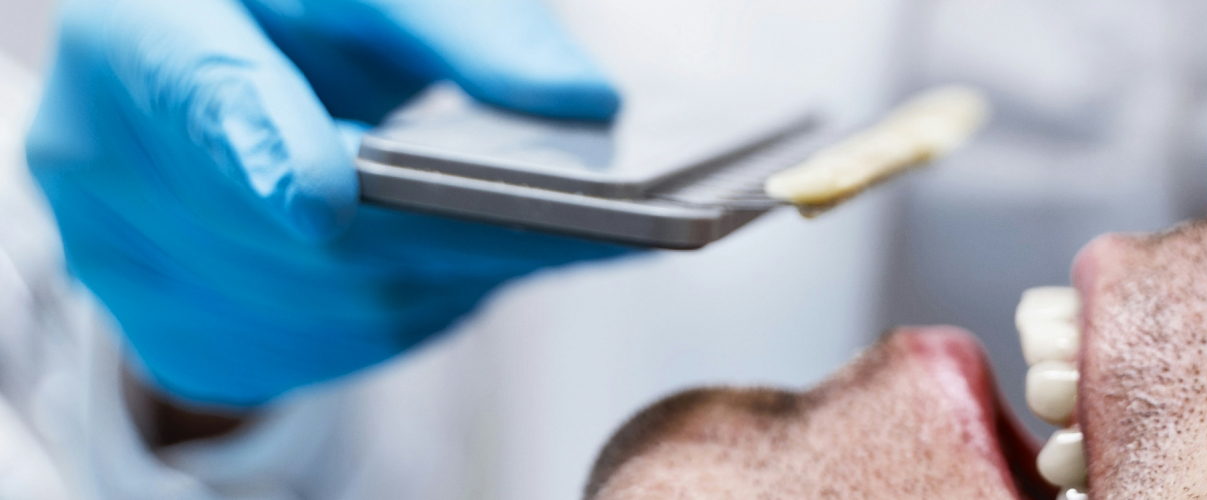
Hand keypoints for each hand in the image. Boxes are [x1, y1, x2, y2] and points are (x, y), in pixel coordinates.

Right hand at [27, 0, 628, 406]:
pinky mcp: (178, 336)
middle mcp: (101, 158)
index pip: (193, 95)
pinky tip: (472, 269)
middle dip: (442, 228)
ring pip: (314, 308)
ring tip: (552, 240)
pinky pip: (314, 352)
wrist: (226, 59)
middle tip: (578, 222)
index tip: (319, 199)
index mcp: (134, 35)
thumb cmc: (298, 13)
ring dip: (448, 278)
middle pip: (285, 232)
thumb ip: (469, 28)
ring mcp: (128, 264)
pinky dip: (412, 314)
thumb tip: (586, 104)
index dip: (257, 152)